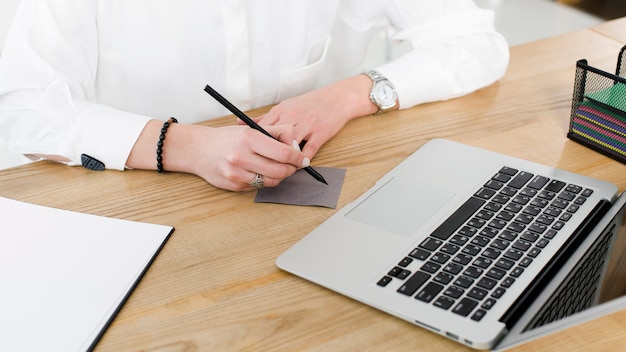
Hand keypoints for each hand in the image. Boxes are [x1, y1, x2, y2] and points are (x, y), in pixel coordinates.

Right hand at [127, 121, 309, 190]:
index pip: (284, 153)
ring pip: (272, 181)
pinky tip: (261, 172)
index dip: (298, 158)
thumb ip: (277, 133)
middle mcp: (241, 156)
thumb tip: (296, 145)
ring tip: (278, 168)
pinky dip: (265, 180)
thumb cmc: (229, 138)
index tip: (302, 159)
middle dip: (291, 169)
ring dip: (280, 176)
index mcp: (249, 138)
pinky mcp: (234, 185)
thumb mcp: (252, 128)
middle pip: (280, 170)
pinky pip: (259, 186)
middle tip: (294, 165)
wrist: (199, 150)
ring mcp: (237, 173)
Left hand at [242, 75, 377, 158]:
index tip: (248, 153)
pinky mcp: (321, 133)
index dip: (254, 142)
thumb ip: (265, 117)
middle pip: (274, 138)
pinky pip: (309, 150)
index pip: (262, 127)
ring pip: (291, 144)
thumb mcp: (286, 106)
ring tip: (280, 169)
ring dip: (285, 159)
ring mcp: (307, 125)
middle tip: (261, 166)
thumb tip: (241, 123)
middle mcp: (292, 117)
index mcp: (281, 110)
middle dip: (267, 153)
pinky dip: (303, 160)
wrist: (338, 98)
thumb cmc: (310, 103)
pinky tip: (299, 166)